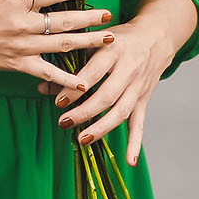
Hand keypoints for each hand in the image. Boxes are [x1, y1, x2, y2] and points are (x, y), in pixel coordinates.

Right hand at [0, 0, 112, 86]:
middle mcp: (22, 22)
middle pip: (65, 19)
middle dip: (90, 17)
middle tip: (108, 14)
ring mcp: (21, 45)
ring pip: (62, 44)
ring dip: (88, 42)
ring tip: (108, 39)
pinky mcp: (17, 64)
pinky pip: (47, 72)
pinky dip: (66, 79)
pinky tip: (84, 82)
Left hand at [48, 0, 197, 164]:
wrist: (155, 36)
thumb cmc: (117, 38)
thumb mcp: (94, 42)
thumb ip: (70, 62)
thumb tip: (42, 87)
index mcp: (113, 49)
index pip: (92, 73)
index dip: (74, 89)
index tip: (57, 102)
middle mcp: (128, 68)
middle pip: (107, 96)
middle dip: (84, 112)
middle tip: (63, 122)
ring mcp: (138, 86)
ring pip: (121, 111)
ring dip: (102, 128)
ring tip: (82, 140)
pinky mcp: (144, 99)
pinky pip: (140, 123)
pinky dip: (135, 143)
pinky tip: (130, 161)